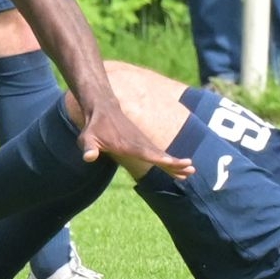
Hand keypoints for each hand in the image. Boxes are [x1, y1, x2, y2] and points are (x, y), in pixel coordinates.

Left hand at [75, 95, 193, 179]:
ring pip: (161, 154)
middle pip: (161, 156)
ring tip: (190, 171)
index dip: (166, 161)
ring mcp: (142, 142)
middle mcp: (140, 143)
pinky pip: (157, 152)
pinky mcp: (141, 141)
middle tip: (192, 170)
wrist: (103, 107)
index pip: (151, 155)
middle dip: (176, 164)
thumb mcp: (88, 137)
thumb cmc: (95, 126)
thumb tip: (89, 157)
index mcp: (130, 145)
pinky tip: (174, 165)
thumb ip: (88, 148)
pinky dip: (167, 159)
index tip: (181, 163)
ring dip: (175, 163)